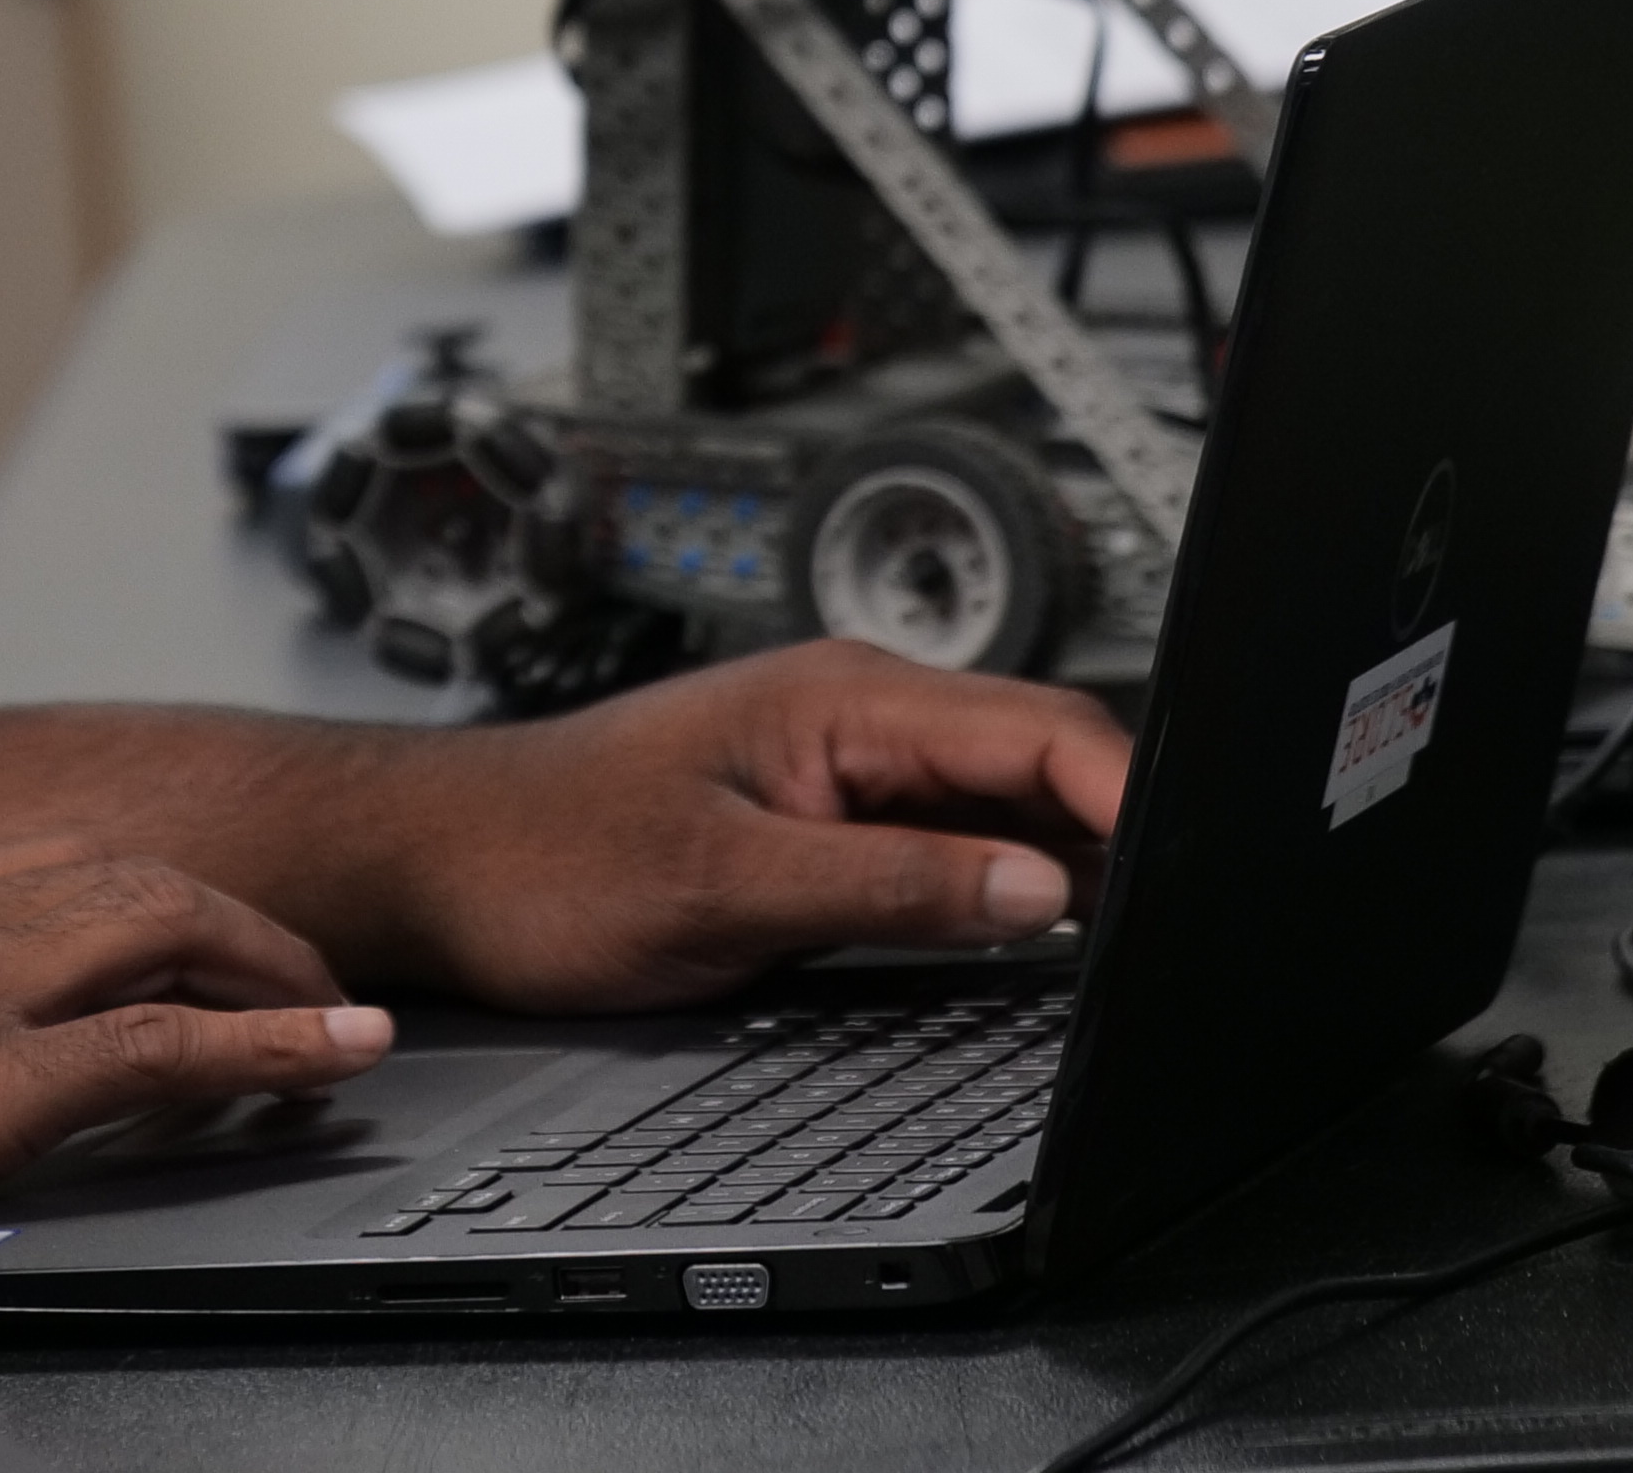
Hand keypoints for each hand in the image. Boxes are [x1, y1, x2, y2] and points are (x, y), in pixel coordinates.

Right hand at [0, 841, 394, 1270]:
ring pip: (160, 927)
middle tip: (292, 973)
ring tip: (331, 1010)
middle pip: (119, 872)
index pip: (39, 861)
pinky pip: (158, 1046)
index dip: (136, 893)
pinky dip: (267, 1040)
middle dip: (225, 917)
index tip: (187, 930)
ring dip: (266, 963)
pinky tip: (331, 1056)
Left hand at [393, 643, 1132, 1010]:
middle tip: (1192, 922)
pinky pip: (954, 838)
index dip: (1134, 798)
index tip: (1194, 870)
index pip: (1040, 729)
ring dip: (1074, 857)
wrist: (437, 860)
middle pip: (1043, 760)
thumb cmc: (541, 855)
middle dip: (1127, 829)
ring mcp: (848, 764)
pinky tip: (1044, 933)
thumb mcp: (722, 888)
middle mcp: (859, 715)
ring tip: (1144, 934)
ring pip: (1008, 802)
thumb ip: (888, 885)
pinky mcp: (832, 816)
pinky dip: (1009, 881)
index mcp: (845, 698)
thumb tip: (1034, 888)